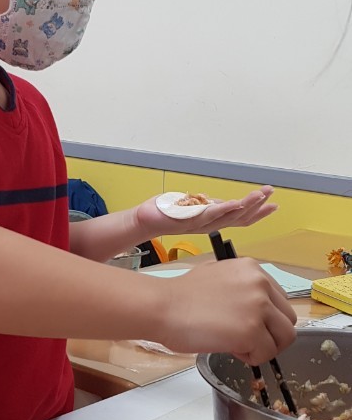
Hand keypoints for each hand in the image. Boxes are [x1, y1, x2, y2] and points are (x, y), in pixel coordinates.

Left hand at [142, 187, 277, 236]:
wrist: (145, 221)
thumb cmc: (167, 213)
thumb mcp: (193, 207)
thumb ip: (207, 206)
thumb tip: (218, 201)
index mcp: (213, 221)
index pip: (241, 218)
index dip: (259, 213)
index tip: (275, 205)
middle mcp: (210, 225)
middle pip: (240, 218)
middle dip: (258, 207)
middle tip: (272, 195)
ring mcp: (201, 223)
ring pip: (229, 216)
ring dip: (247, 205)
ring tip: (261, 194)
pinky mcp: (189, 219)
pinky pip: (210, 214)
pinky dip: (224, 208)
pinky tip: (236, 202)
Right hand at [155, 258, 296, 364]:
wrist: (162, 306)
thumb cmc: (180, 297)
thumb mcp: (218, 277)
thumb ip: (242, 289)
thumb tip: (252, 311)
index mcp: (252, 269)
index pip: (280, 301)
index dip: (267, 318)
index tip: (249, 325)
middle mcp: (260, 284)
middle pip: (289, 320)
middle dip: (271, 334)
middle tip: (246, 340)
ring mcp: (259, 307)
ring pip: (284, 338)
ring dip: (264, 347)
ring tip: (238, 345)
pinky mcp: (252, 330)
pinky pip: (266, 353)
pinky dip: (251, 358)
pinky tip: (230, 349)